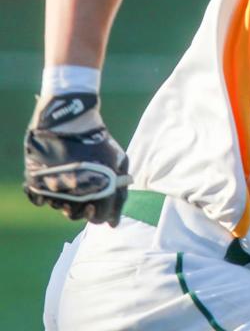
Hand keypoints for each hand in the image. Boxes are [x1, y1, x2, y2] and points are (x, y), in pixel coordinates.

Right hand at [23, 93, 129, 225]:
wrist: (70, 120)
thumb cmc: (98, 141)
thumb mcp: (119, 162)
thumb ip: (119, 191)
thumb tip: (114, 222)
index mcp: (99, 188)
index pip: (100, 217)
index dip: (102, 213)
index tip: (100, 204)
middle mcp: (75, 192)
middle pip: (77, 215)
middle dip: (84, 208)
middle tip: (86, 193)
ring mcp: (54, 187)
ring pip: (58, 207)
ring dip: (66, 200)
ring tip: (72, 181)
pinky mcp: (36, 181)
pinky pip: (39, 199)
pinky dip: (46, 194)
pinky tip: (54, 181)